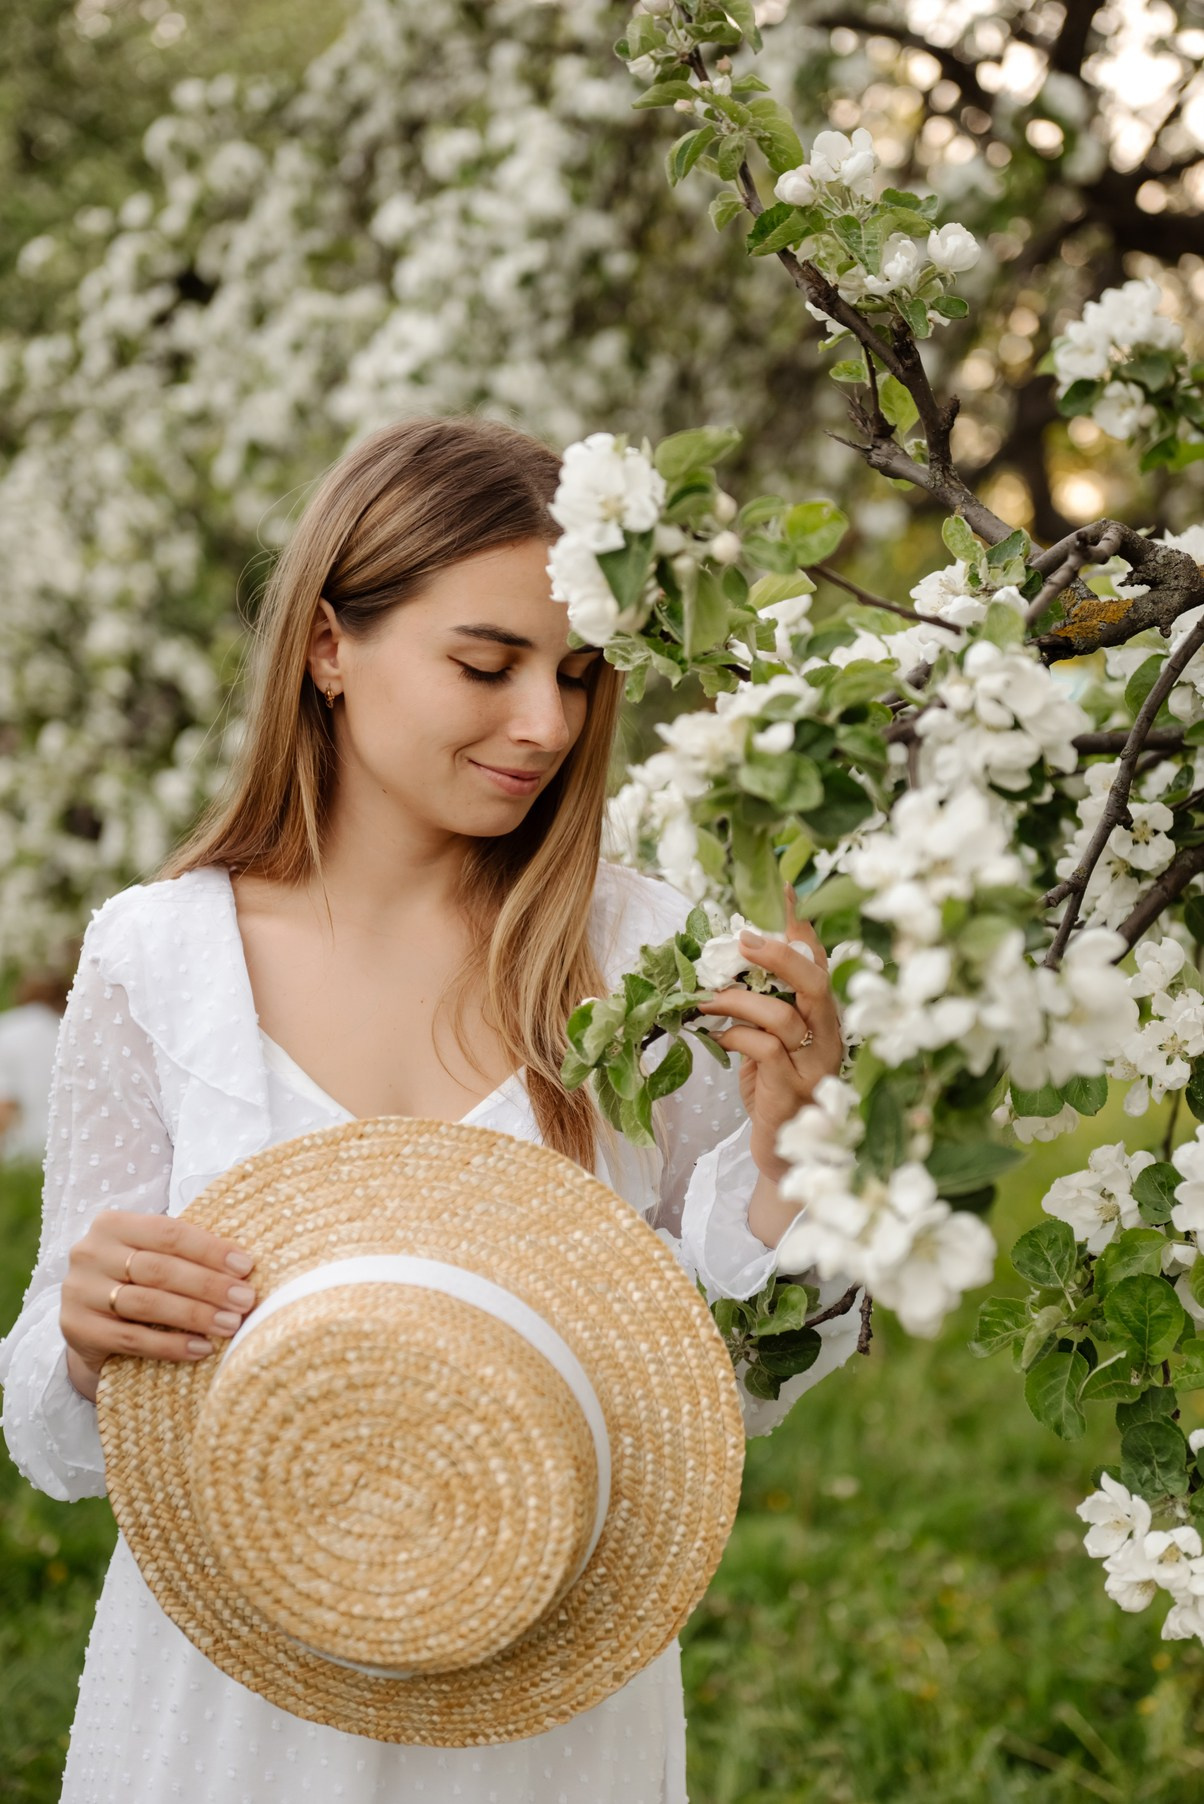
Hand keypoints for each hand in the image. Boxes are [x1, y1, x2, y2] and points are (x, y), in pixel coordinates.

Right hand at [60, 1209, 257, 1401]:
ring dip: (195, 1315)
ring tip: (230, 1325)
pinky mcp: (77, 1329)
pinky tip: (201, 1348)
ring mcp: (79, 1291)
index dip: (210, 1250)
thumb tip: (244, 1267)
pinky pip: (132, 1338)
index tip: (246, 1267)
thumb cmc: (135, 1282)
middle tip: (245, 1300)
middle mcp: (89, 1252)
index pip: (169, 1232)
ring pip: (147, 1303)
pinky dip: (171, 1345)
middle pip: (160, 1269)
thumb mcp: (153, 1257)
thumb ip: (185, 1255)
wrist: (91, 1326)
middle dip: (209, 1285)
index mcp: (112, 1224)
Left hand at [694, 882, 842, 1184]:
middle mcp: (827, 1035)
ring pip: (781, 1015)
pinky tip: (716, 1038)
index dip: (801, 925)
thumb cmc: (775, 1090)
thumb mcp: (769, 1040)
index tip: (781, 890)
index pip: (818, 959)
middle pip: (814, 980)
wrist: (784, 1157)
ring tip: (703, 999)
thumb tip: (722, 962)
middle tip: (743, 938)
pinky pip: (764, 1051)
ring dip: (735, 1000)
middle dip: (778, 953)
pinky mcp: (792, 1091)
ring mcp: (814, 1065)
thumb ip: (759, 1005)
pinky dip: (734, 1037)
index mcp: (822, 1015)